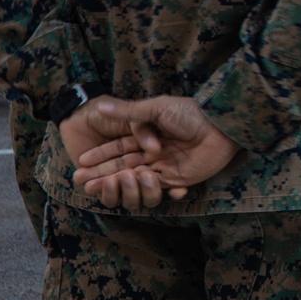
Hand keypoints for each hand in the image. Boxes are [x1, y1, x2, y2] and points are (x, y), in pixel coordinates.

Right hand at [70, 95, 240, 210]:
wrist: (220, 127)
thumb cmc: (189, 113)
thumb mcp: (156, 109)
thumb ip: (129, 112)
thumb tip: (100, 106)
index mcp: (146, 135)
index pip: (118, 148)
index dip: (100, 156)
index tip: (81, 163)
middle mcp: (152, 153)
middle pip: (123, 166)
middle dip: (102, 173)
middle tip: (81, 181)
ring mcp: (164, 167)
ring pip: (136, 179)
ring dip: (119, 183)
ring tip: (100, 187)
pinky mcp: (177, 179)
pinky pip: (157, 189)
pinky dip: (144, 192)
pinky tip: (128, 193)